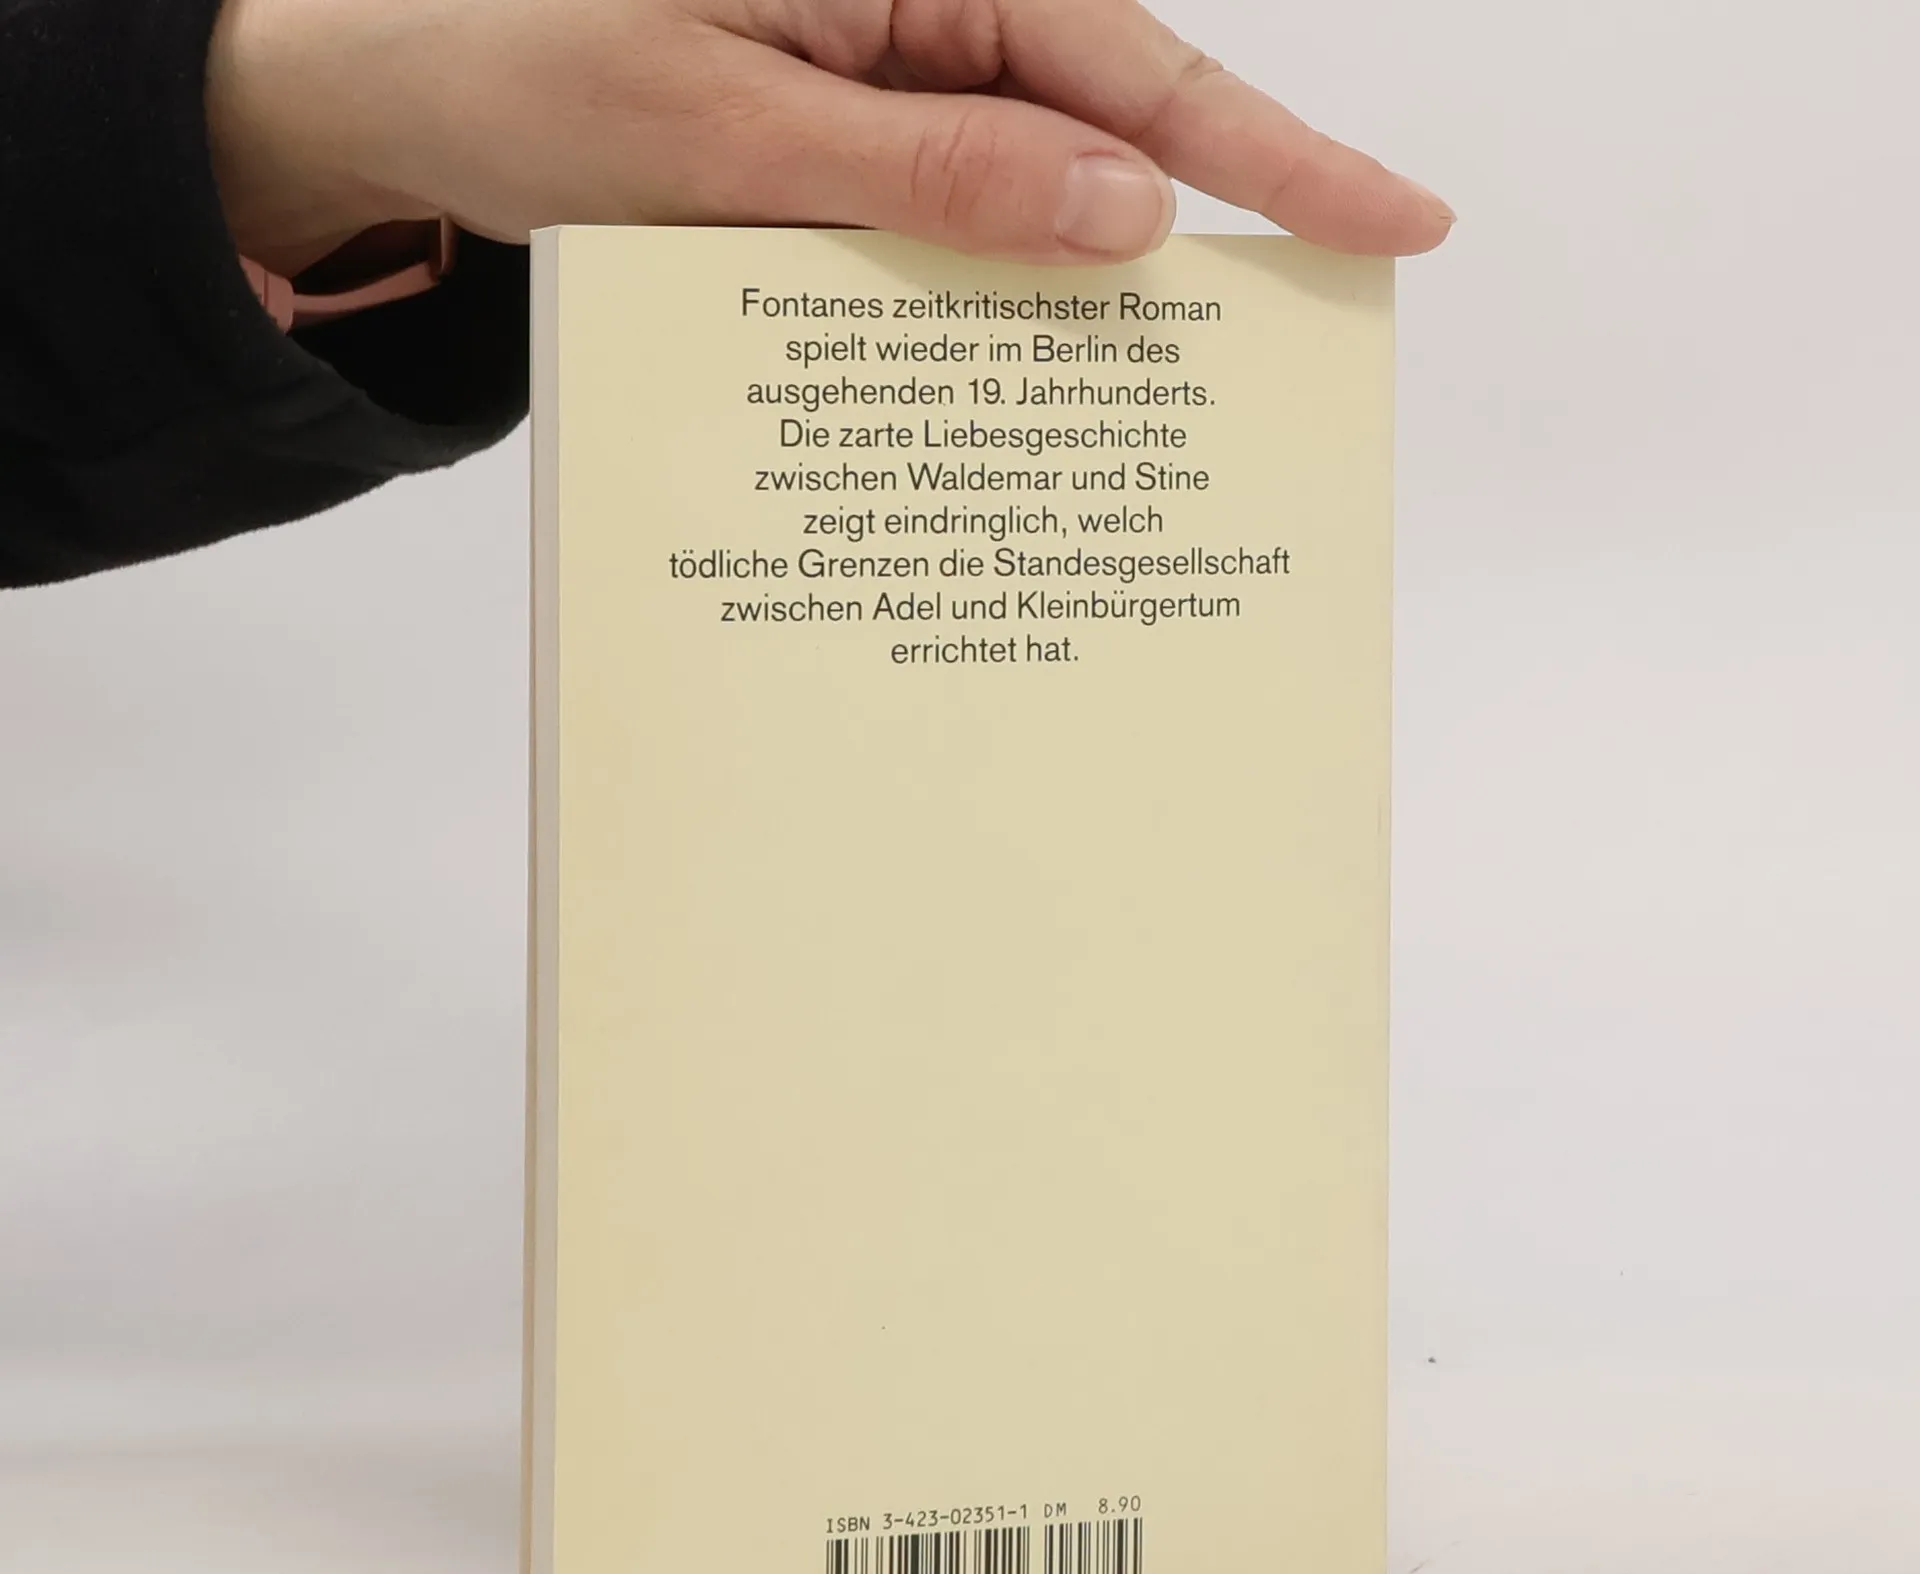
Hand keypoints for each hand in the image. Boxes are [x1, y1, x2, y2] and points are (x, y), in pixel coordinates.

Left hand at [206, 0, 1453, 279]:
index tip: (1385, 220)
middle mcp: (916, 11)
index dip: (1262, 155)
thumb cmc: (530, 80)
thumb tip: (1122, 218)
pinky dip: (997, 295)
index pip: (1123, 65)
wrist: (408, 107)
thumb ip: (930, 176)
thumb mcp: (727, 136)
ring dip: (1100, 283)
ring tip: (1185, 382)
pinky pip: (957, 224)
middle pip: (1111, 120)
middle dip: (1221, 219)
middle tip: (1341, 302)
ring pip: (1040, 187)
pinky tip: (1033, 365)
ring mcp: (889, 86)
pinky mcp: (853, 151)